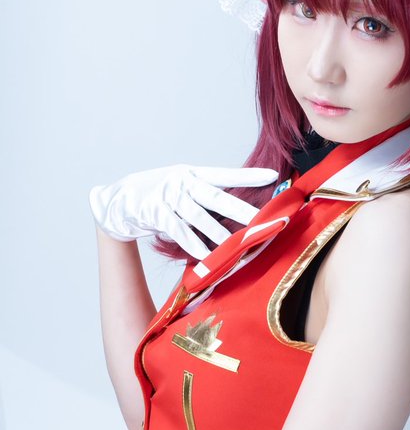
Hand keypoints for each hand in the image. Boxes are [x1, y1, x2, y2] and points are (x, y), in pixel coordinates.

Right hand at [89, 164, 279, 258]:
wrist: (119, 200)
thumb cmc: (158, 196)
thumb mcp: (182, 188)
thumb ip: (205, 198)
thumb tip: (238, 212)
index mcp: (193, 174)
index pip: (225, 175)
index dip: (248, 176)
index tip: (272, 176)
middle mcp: (183, 182)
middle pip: (217, 197)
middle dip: (242, 210)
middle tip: (264, 220)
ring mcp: (168, 196)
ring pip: (200, 218)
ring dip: (220, 234)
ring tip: (239, 246)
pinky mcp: (155, 213)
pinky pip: (179, 231)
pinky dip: (194, 245)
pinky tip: (207, 256)